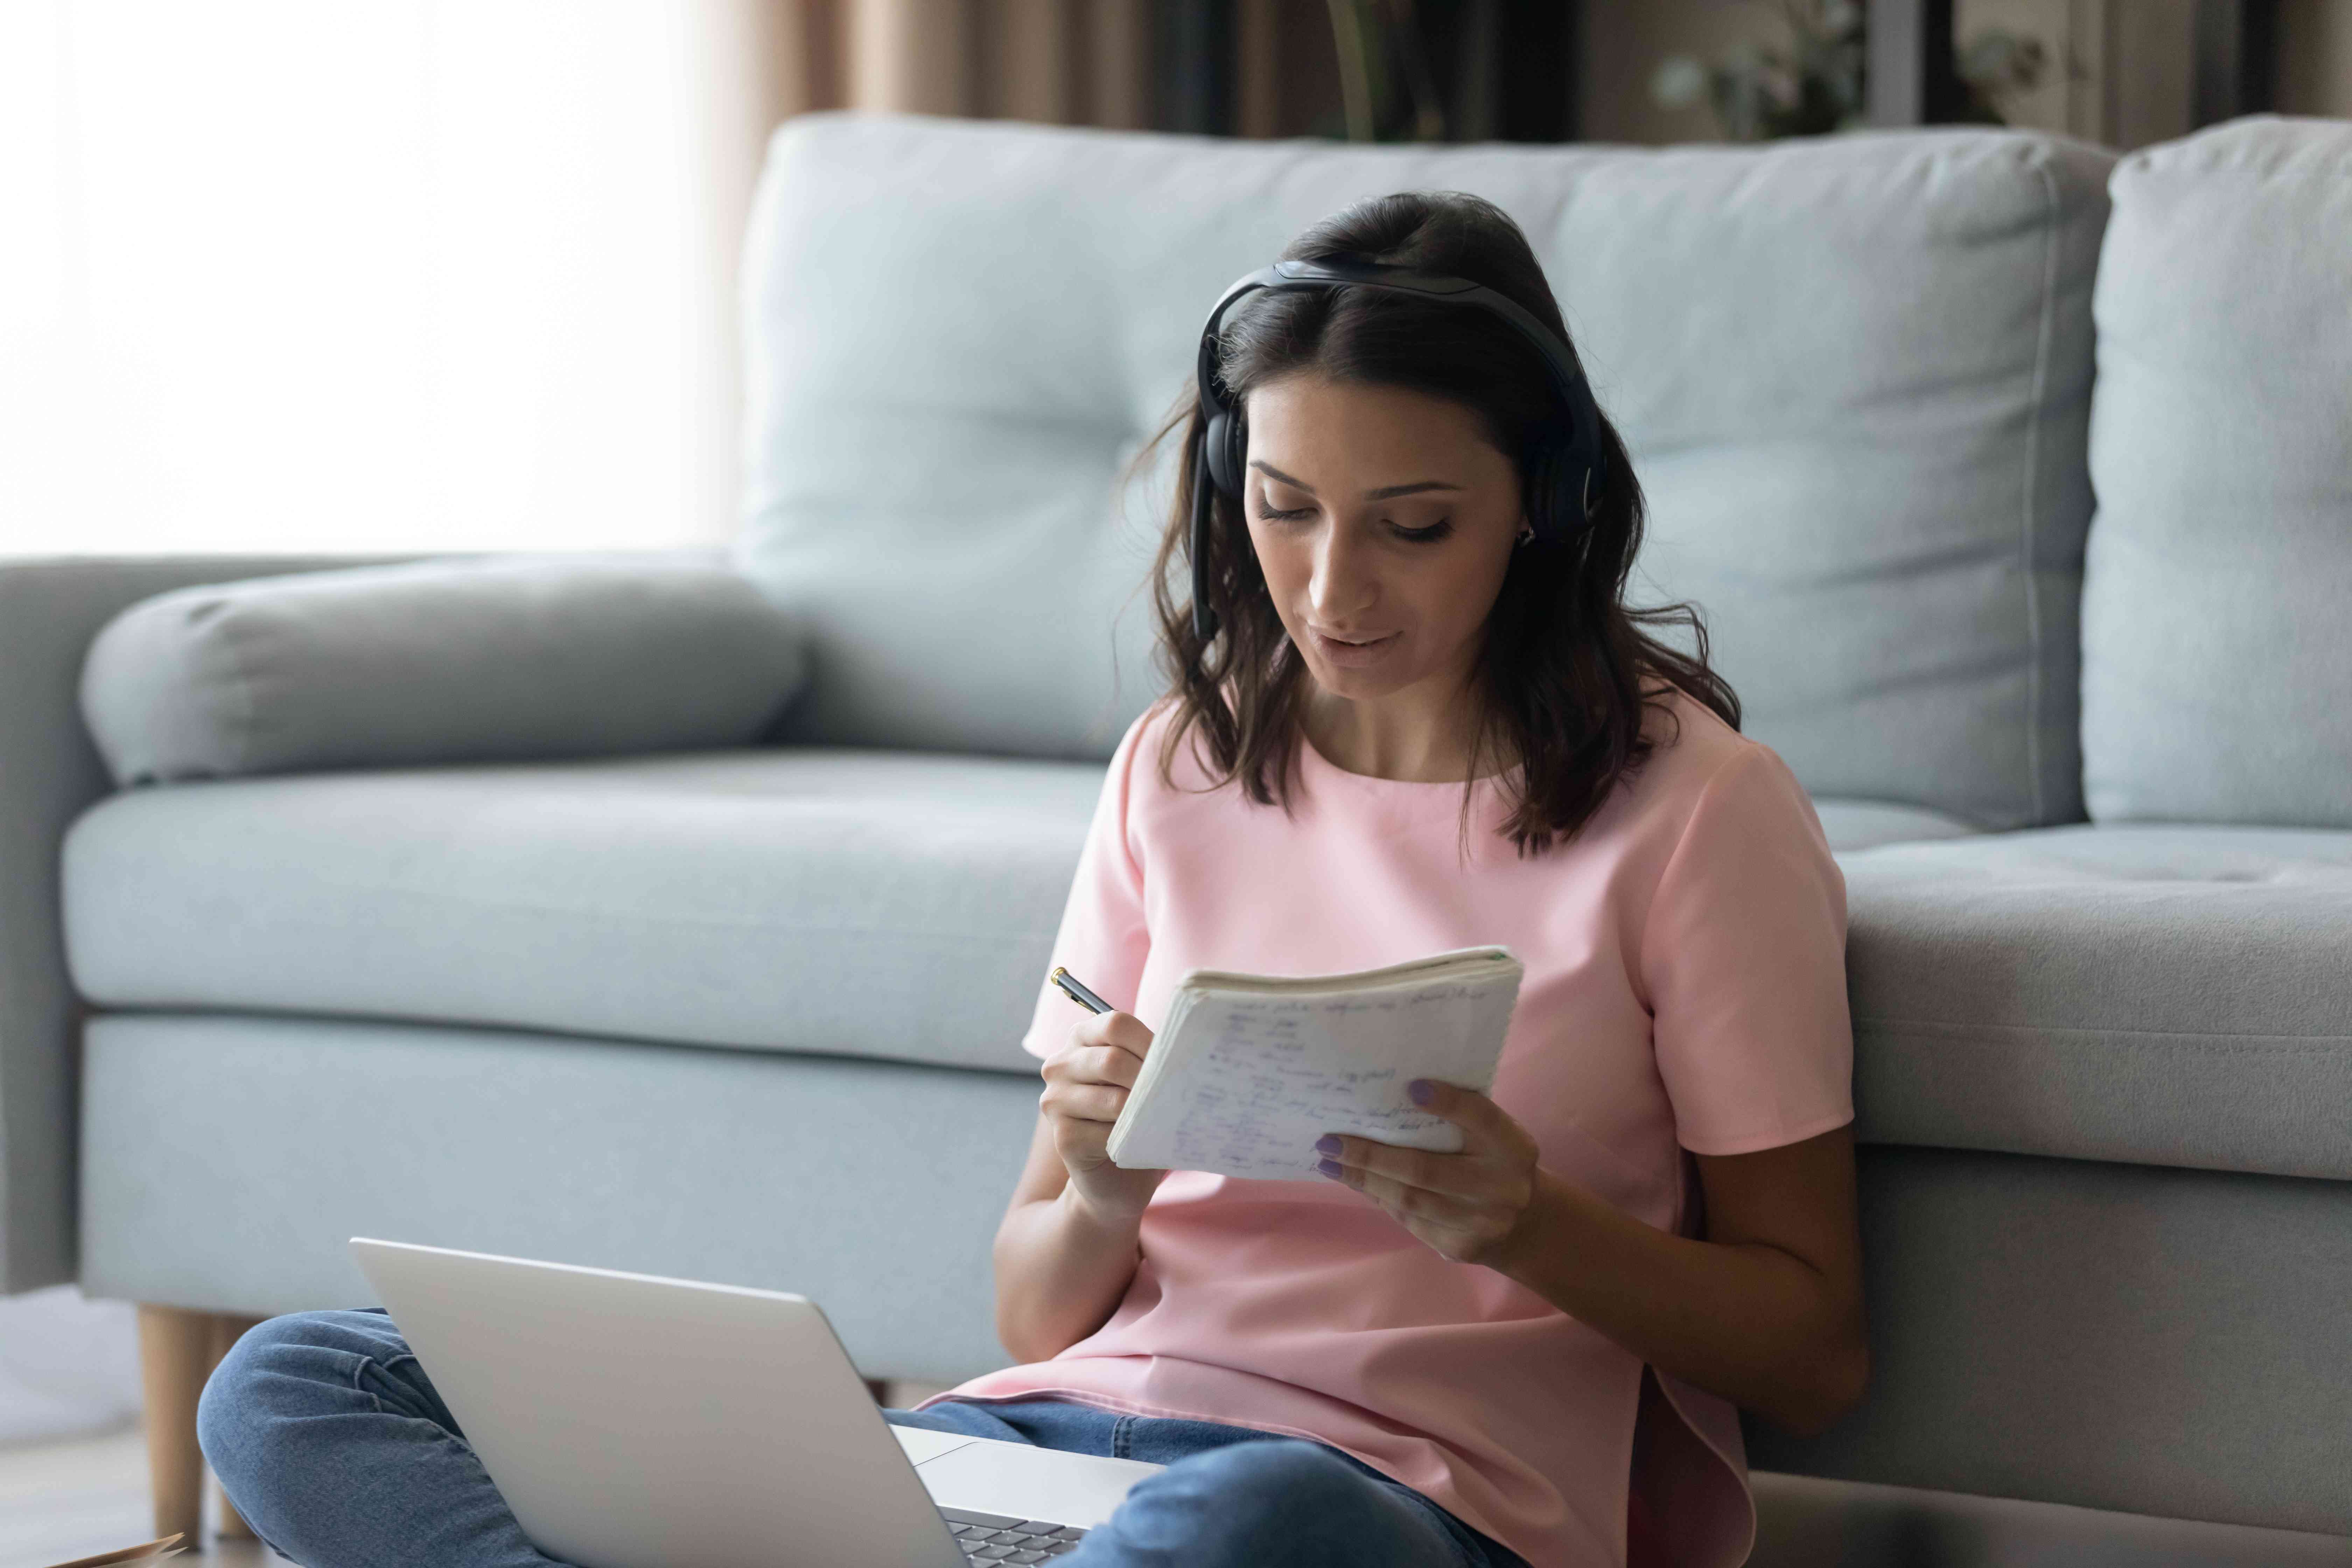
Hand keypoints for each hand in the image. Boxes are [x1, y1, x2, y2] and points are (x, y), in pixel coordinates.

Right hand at [1039, 1010, 1166, 1221]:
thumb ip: (1150, 1059)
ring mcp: (1055, 1101)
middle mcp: (1059, 1065)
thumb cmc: (1135, 1118)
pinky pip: (1108, 1134)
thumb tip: (1182, 1050)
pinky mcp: (1062, 1138)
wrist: (1119, 1177)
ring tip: (1161, 1120)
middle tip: (1175, 1096)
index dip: (1150, 1042)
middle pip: (1112, 1060)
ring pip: (1113, 1099)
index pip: (1115, 1024)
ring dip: (1144, 1113)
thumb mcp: (1141, 1079)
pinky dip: (1132, 1141)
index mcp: (1081, 1038)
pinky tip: (1138, 1144)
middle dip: (1150, 1080)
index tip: (1174, 1061)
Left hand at [1316, 1080, 1545, 1266]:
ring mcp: (1481, 1222)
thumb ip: (1461, 1116)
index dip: (1449, 1103)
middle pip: (1426, 1169)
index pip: (1482, 1118)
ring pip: (1410, 1200)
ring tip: (1330, 1162)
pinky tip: (1357, 1181)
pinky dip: (1379, 1197)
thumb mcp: (1492, 1135)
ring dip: (1364, 1179)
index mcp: (1513, 1146)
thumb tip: (1394, 1096)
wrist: (1525, 1222)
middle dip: (1371, 1155)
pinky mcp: (1461, 1247)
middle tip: (1329, 1141)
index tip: (1412, 1086)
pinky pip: (1410, 1221)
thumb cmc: (1494, 1161)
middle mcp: (1501, 1186)